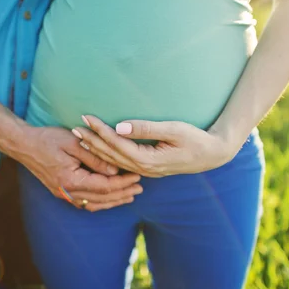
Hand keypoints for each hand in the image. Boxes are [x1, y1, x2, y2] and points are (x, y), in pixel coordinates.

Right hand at [11, 125, 142, 211]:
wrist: (23, 144)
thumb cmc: (48, 139)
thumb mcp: (74, 143)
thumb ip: (95, 157)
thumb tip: (115, 169)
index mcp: (71, 180)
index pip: (104, 185)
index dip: (123, 182)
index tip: (138, 176)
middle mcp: (67, 192)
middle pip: (101, 198)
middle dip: (122, 194)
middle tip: (140, 188)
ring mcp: (63, 194)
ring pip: (94, 203)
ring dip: (113, 200)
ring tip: (130, 195)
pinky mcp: (61, 192)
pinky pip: (85, 202)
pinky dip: (100, 201)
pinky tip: (110, 198)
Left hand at [72, 115, 238, 177]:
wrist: (213, 155)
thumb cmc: (196, 139)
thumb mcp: (174, 129)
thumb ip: (146, 129)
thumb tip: (120, 126)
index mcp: (148, 160)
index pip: (117, 144)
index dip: (100, 131)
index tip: (86, 118)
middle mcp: (144, 169)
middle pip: (111, 155)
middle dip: (92, 141)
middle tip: (74, 127)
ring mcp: (146, 171)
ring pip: (115, 161)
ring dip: (96, 149)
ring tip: (80, 138)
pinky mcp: (149, 168)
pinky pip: (122, 163)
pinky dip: (108, 155)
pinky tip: (99, 150)